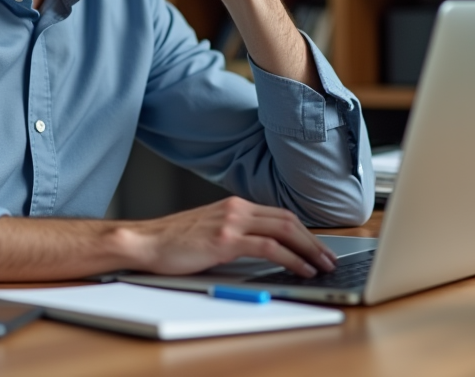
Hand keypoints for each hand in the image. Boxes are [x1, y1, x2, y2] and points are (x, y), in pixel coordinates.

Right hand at [124, 196, 335, 276]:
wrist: (145, 242)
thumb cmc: (172, 242)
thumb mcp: (209, 231)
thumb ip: (235, 235)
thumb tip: (263, 252)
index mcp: (234, 206)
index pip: (278, 214)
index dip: (303, 231)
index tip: (317, 246)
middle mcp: (236, 209)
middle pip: (287, 220)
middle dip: (313, 240)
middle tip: (329, 258)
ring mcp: (231, 222)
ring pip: (284, 230)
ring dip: (309, 249)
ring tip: (323, 265)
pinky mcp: (226, 240)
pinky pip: (269, 247)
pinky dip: (291, 258)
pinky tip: (301, 269)